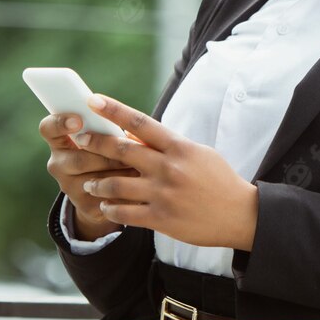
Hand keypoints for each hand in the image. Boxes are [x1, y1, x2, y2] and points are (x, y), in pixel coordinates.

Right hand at [39, 111, 139, 239]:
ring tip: (140, 166)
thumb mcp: (104, 137)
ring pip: (95, 180)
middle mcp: (58, 165)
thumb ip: (108, 129)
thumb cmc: (108, 152)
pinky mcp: (85, 206)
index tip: (79, 120)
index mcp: (60, 141)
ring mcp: (69, 187)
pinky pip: (107, 196)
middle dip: (106, 154)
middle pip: (78, 159)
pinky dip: (125, 189)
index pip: (49, 129)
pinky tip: (138, 185)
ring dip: (120, 172)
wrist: (106, 192)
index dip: (60, 123)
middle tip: (128, 149)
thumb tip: (131, 130)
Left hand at [74, 92, 258, 250]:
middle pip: (122, 150)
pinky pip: (125, 213)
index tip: (93, 100)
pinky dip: (110, 208)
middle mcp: (168, 168)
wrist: (240, 214)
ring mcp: (163, 194)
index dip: (114, 110)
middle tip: (78, 140)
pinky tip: (104, 205)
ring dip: (98, 181)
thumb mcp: (197, 153)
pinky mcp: (161, 219)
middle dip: (95, 143)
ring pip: (117, 184)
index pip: (140, 123)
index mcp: (179, 147)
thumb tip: (135, 136)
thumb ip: (167, 145)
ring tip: (89, 181)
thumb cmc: (218, 180)